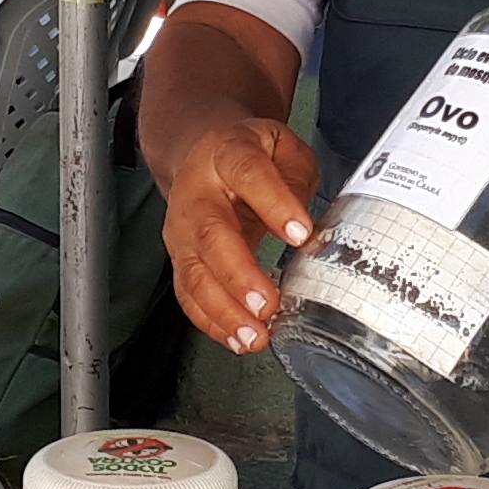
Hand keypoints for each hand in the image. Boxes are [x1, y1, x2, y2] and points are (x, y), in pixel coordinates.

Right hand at [162, 112, 320, 351]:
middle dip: (238, 274)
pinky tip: (236, 339)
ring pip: (194, 271)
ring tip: (255, 336)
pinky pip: (188, 293)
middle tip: (268, 304)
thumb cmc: (251, 156)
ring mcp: (182, 228)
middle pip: (211, 233)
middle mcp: (196, 191)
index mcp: (227, 153)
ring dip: (224, 309)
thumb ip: (296, 182)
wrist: (202, 153)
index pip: (248, 174)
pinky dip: (211, 321)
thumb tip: (308, 231)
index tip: (300, 234)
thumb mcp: (284, 149)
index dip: (274, 204)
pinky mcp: (180, 257)